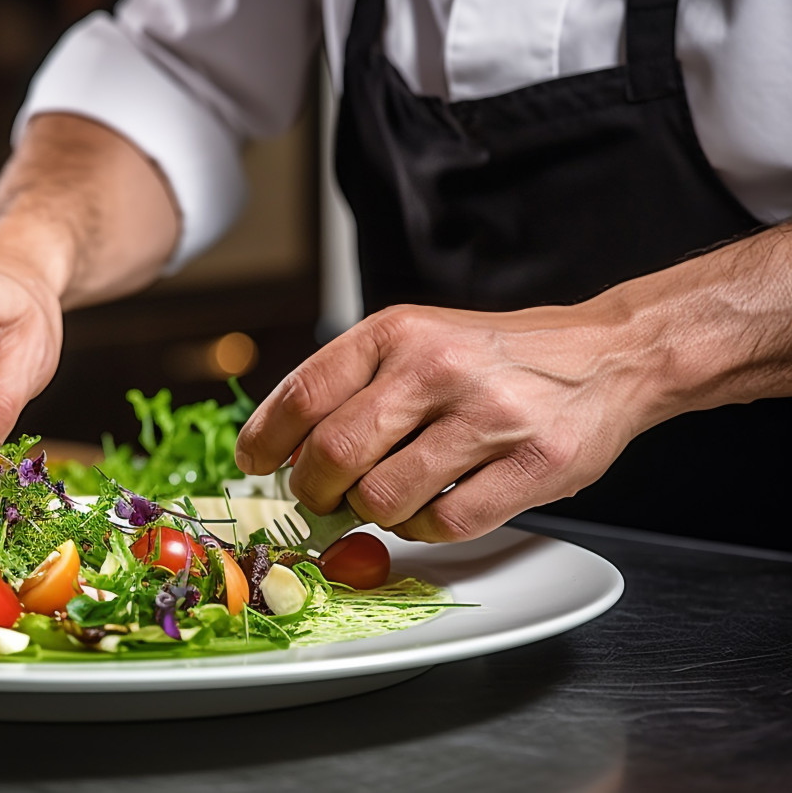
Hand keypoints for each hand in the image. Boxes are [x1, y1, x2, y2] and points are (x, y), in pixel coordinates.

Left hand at [234, 302, 658, 541]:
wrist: (609, 355)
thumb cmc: (496, 356)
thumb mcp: (416, 339)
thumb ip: (353, 384)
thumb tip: (280, 448)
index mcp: (397, 332)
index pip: (303, 394)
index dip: (265, 439)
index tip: (253, 463)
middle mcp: (438, 367)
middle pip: (333, 456)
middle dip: (313, 491)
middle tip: (321, 498)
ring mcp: (489, 417)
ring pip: (384, 498)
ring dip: (372, 514)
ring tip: (388, 498)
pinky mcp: (534, 466)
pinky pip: (445, 525)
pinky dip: (423, 530)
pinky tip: (429, 510)